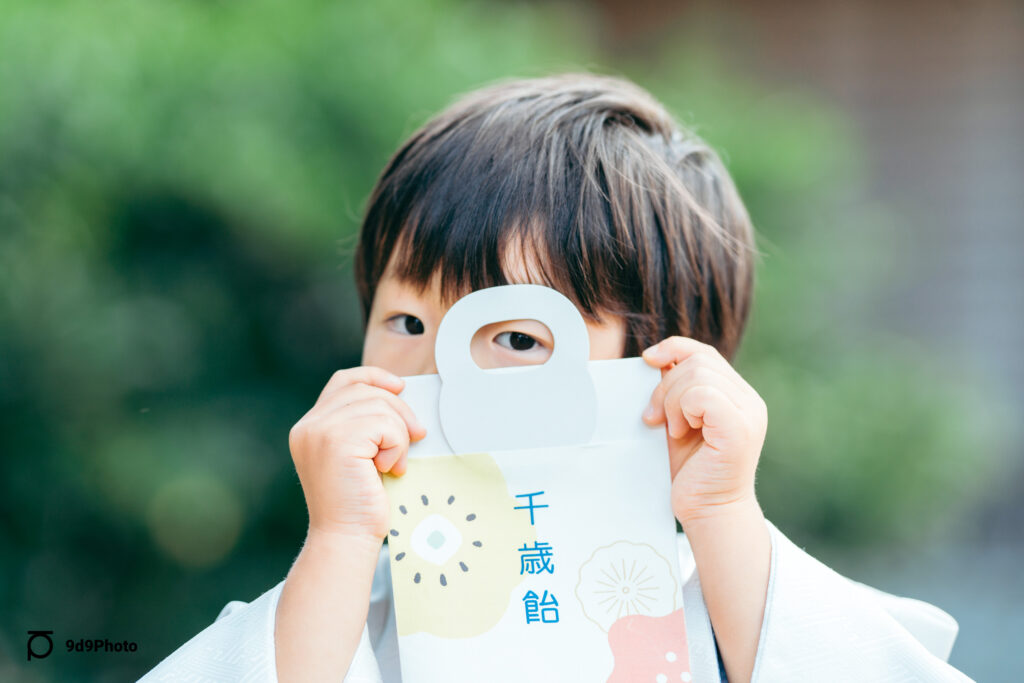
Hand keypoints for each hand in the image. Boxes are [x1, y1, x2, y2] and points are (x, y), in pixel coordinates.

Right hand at [288, 366, 426, 540]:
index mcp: (310, 427)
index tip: (399, 386)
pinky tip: (388, 468)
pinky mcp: (337, 441)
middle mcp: (309, 425)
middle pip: (367, 391)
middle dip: (399, 411)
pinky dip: (397, 446)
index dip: (373, 377)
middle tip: (416, 437)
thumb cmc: (358, 503)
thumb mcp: (358, 455)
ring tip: (393, 464)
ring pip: (379, 406)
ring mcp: (320, 431)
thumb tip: (399, 394)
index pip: (343, 382)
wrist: (345, 538)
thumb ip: (364, 425)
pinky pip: (385, 425)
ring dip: (398, 435)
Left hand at [641, 337, 767, 524]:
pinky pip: (702, 395)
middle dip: (665, 384)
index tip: (647, 359)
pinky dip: (682, 409)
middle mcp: (749, 401)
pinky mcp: (739, 429)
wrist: (707, 512)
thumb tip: (654, 359)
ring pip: (698, 375)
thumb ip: (676, 392)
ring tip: (672, 430)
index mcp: (738, 396)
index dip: (674, 348)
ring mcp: (748, 414)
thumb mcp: (680, 421)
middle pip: (698, 360)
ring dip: (671, 401)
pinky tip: (680, 433)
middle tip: (654, 418)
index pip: (704, 353)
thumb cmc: (692, 472)